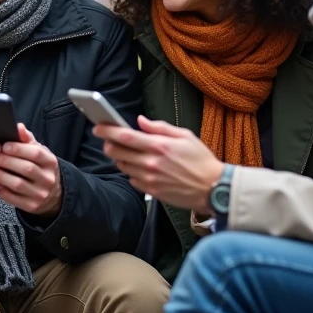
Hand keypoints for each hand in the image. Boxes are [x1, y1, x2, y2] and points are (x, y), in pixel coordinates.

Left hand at [0, 124, 61, 216]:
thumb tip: (18, 126)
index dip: (18, 149)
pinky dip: (2, 191)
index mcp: (50, 162)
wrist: (51, 194)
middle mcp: (48, 178)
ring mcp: (40, 194)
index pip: (35, 153)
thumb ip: (26, 139)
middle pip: (26, 168)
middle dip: (4, 161)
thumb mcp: (37, 152)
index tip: (2, 145)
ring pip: (18, 184)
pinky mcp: (32, 206)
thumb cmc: (39, 167)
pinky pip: (15, 199)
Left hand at [95, 115, 223, 210]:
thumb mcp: (185, 136)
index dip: (107, 131)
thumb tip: (140, 121)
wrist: (214, 188)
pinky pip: (132, 180)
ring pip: (122, 166)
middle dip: (108, 144)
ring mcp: (150, 179)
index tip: (98, 126)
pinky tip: (141, 168)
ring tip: (129, 153)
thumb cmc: (201, 160)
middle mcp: (151, 163)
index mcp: (159, 146)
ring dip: (120, 158)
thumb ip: (160, 127)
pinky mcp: (152, 192)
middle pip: (117, 152)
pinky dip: (132, 172)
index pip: (124, 136)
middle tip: (109, 140)